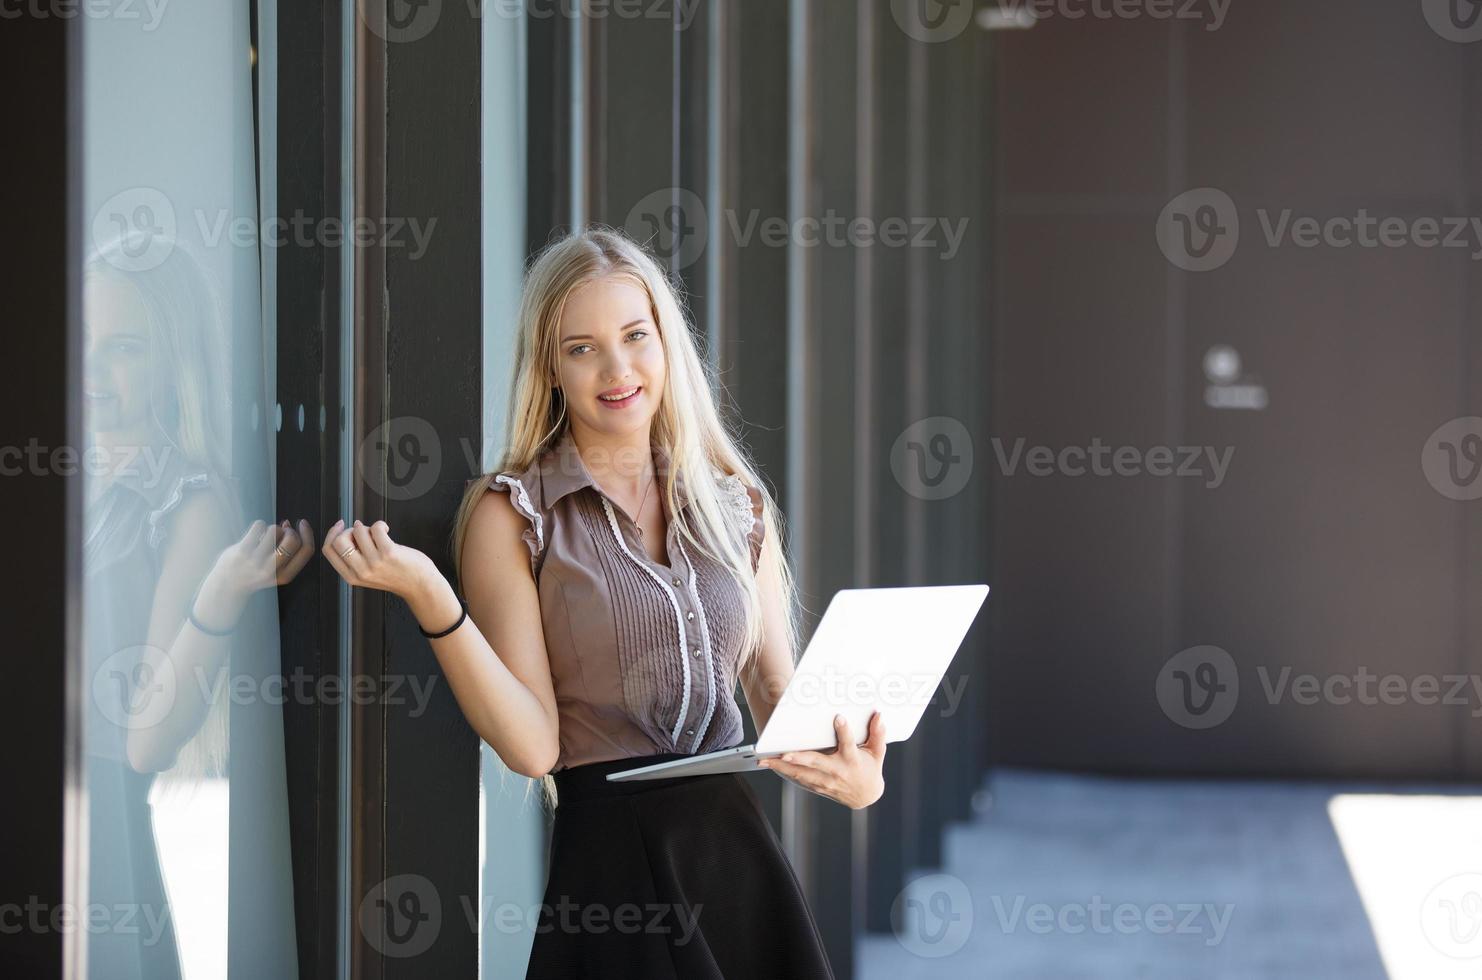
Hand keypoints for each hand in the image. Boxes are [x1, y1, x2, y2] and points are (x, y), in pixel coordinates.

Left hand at [205, 518, 315, 596]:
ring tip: (264, 538)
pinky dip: (259, 526)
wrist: (227, 586)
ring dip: (272, 529)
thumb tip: (287, 523)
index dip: (308, 533)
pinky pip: (259, 526)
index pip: (306, 550)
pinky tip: (254, 535)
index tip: (302, 523)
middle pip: (293, 540)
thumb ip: (286, 550)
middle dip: (289, 530)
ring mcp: (255, 561)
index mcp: (285, 575)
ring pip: (274, 530)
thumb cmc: (254, 574)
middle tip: (281, 533)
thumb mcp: (276, 570)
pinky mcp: (242, 551)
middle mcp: (271, 570)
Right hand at [321, 519, 439, 600]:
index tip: (340, 525)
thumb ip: (355, 559)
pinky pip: (376, 528)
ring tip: (379, 534)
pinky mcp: (388, 553)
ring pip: (358, 531)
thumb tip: (346, 532)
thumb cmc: (397, 576)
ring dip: (368, 527)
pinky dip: (380, 524)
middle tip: (362, 531)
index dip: (331, 534)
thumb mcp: (368, 574)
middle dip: (348, 530)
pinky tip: (386, 531)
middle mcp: (360, 571)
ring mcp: (374, 562)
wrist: (420, 586)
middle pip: (338, 541)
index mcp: (352, 576)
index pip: (328, 551)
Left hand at [758, 711, 886, 809]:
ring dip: (782, 767)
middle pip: (816, 763)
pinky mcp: (817, 786)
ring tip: (765, 760)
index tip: (838, 719)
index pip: (849, 744)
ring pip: (801, 774)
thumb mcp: (877, 752)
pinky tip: (770, 766)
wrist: (865, 796)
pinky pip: (798, 779)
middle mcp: (837, 772)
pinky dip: (784, 773)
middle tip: (783, 753)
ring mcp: (825, 781)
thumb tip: (879, 715)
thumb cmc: (870, 769)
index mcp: (852, 760)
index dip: (844, 731)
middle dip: (799, 758)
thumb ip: (878, 734)